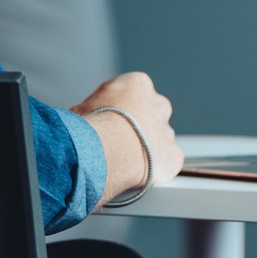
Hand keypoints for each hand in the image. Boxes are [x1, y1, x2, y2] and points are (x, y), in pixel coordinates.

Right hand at [73, 72, 183, 205]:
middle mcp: (158, 103)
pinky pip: (167, 161)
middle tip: (121, 140)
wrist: (106, 151)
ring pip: (160, 138)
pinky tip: (139, 173)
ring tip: (127, 160)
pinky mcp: (173, 156)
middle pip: (152, 113)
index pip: (133, 92)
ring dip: (148, 147)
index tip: (111, 120)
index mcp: (137, 84)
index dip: (121, 108)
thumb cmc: (91, 127)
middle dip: (141, 125)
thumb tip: (85, 119)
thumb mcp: (83, 107)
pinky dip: (156, 168)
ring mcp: (167, 131)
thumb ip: (95, 109)